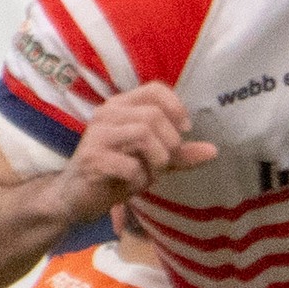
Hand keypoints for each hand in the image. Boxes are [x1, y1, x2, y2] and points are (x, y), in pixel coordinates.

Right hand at [61, 84, 216, 210]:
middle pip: (153, 115)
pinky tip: (131, 185)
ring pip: (143, 134)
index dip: (176, 108)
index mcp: (122, 106)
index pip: (155, 89)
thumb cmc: (115, 174)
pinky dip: (139, 179)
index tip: (184, 131)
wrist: (75, 198)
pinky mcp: (92, 159)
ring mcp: (97, 135)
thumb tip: (213, 150)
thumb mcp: (152, 161)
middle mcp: (107, 113)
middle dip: (169, 144)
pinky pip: (130, 165)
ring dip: (156, 161)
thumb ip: (180, 154)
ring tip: (149, 174)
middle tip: (164, 164)